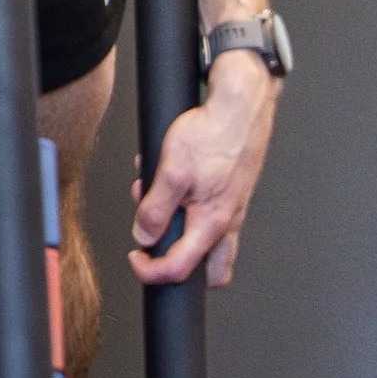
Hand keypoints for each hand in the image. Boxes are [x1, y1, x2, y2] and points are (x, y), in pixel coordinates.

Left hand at [129, 55, 279, 287]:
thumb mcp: (171, 171)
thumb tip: (144, 235)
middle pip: (210, 270)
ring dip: (180, 229)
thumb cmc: (213, 133)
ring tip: (157, 201)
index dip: (150, 271)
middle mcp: (228, 221)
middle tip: (157, 249)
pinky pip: (210, 211)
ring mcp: (233, 207)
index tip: (135, 258)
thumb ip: (156, 208)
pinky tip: (173, 181)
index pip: (180, 270)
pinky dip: (188, 204)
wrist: (241, 105)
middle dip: (181, 266)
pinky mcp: (232, 190)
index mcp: (213, 223)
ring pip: (210, 240)